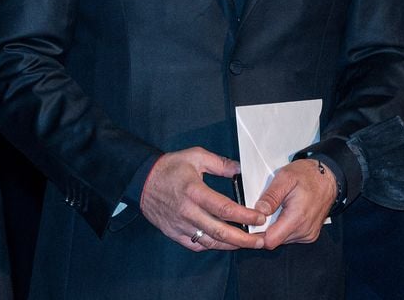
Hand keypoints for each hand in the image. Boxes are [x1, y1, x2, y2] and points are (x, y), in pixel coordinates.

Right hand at [140, 147, 265, 251]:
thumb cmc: (170, 167)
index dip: (245, 216)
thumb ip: (220, 163)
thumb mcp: (196, 156)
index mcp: (195, 191)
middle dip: (244, 239)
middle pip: (220, 231)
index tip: (259, 218)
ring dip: (231, 245)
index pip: (225, 208)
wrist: (142, 180)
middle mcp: (189, 212)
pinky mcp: (175, 233)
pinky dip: (212, 246)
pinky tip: (224, 243)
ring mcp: (181, 225)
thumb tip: (240, 169)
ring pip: (210, 242)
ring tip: (247, 243)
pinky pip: (196, 245)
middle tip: (261, 240)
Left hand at [255, 159, 336, 248]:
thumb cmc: (307, 175)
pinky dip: (285, 227)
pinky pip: (291, 236)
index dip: (258, 233)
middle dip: (266, 228)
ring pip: (282, 239)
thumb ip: (271, 196)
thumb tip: (259, 211)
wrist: (327, 178)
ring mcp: (308, 235)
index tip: (253, 221)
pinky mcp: (310, 235)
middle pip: (274, 241)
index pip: (271, 241)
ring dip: (276, 227)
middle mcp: (304, 231)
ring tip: (279, 208)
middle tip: (267, 209)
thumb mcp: (285, 177)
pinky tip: (286, 212)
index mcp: (297, 217)